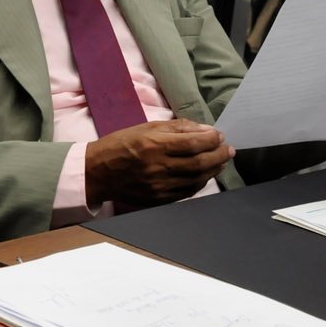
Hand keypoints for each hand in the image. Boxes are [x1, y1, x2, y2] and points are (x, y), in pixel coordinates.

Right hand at [86, 119, 233, 207]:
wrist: (97, 172)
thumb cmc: (121, 145)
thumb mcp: (146, 127)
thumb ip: (176, 127)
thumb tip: (204, 130)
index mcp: (154, 145)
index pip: (194, 142)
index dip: (212, 139)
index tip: (219, 135)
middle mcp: (158, 167)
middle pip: (200, 163)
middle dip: (218, 155)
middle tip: (227, 149)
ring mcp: (159, 186)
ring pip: (197, 179)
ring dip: (213, 170)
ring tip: (220, 161)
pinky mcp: (158, 199)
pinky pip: (187, 192)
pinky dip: (200, 183)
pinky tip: (204, 175)